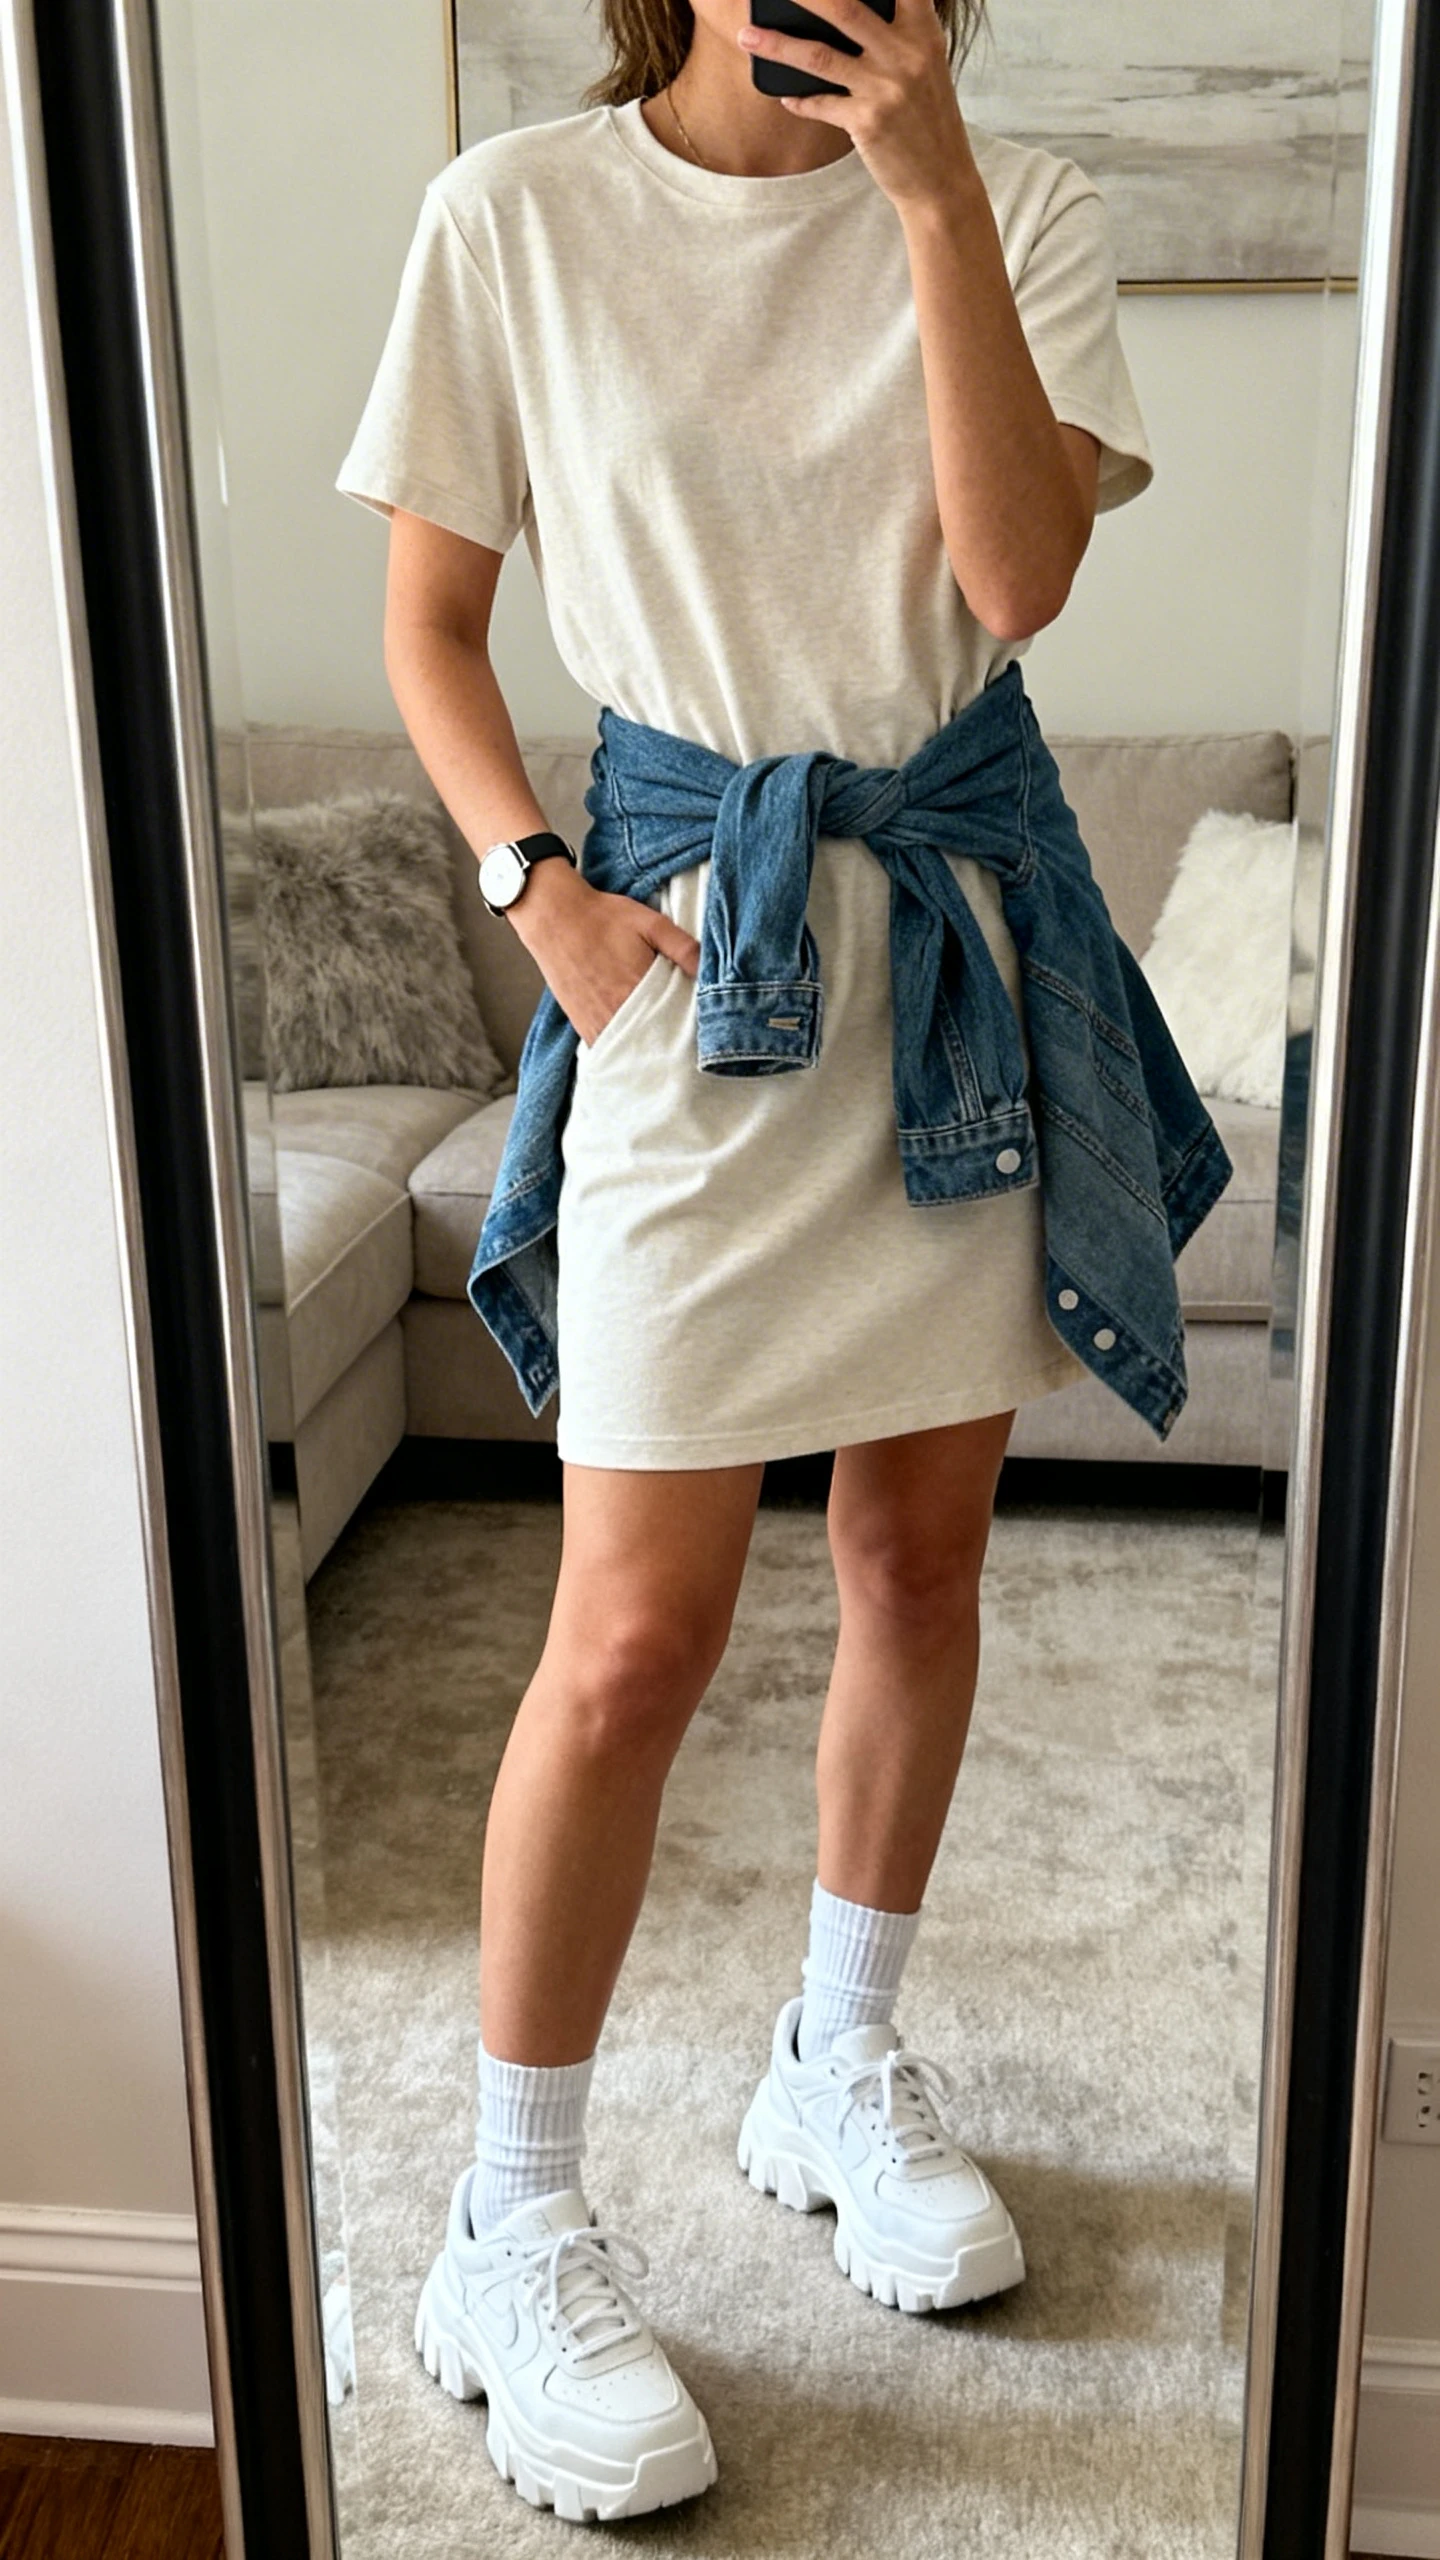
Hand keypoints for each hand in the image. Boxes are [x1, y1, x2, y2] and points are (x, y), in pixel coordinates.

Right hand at [506, 861, 699, 1045]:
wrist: (555, 917)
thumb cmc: (603, 917)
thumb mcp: (651, 922)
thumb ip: (683, 947)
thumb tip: (709, 970)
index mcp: (640, 988)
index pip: (675, 1023)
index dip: (689, 1029)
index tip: (701, 1032)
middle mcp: (618, 1011)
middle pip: (654, 1042)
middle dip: (670, 1043)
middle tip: (684, 1044)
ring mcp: (598, 1021)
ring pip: (630, 1049)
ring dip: (645, 1049)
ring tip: (661, 1047)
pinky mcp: (582, 1024)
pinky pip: (607, 1048)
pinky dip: (622, 1049)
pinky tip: (633, 1044)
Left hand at [736, 0, 979, 214]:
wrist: (941, 180)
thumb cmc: (928, 118)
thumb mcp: (925, 64)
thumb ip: (895, 33)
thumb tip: (841, 12)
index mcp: (923, 31)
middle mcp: (905, 53)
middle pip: (844, 7)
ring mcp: (885, 88)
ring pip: (819, 55)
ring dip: (776, 44)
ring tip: (746, 36)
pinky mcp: (867, 122)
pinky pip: (819, 104)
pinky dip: (799, 100)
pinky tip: (786, 96)